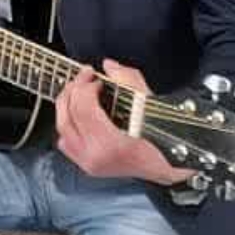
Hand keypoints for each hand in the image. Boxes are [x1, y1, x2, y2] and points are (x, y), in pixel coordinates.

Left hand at [55, 60, 194, 185]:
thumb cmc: (168, 142)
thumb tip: (109, 66)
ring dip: (67, 105)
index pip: (82, 108)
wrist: (172, 167)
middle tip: (85, 78)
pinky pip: (65, 142)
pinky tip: (80, 114)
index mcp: (110, 144)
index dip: (86, 86)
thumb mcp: (151, 104)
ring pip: (62, 128)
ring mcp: (89, 164)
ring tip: (80, 91)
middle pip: (67, 116)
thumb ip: (127, 80)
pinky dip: (69, 124)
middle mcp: (94, 157)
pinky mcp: (88, 166)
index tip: (96, 78)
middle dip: (73, 90)